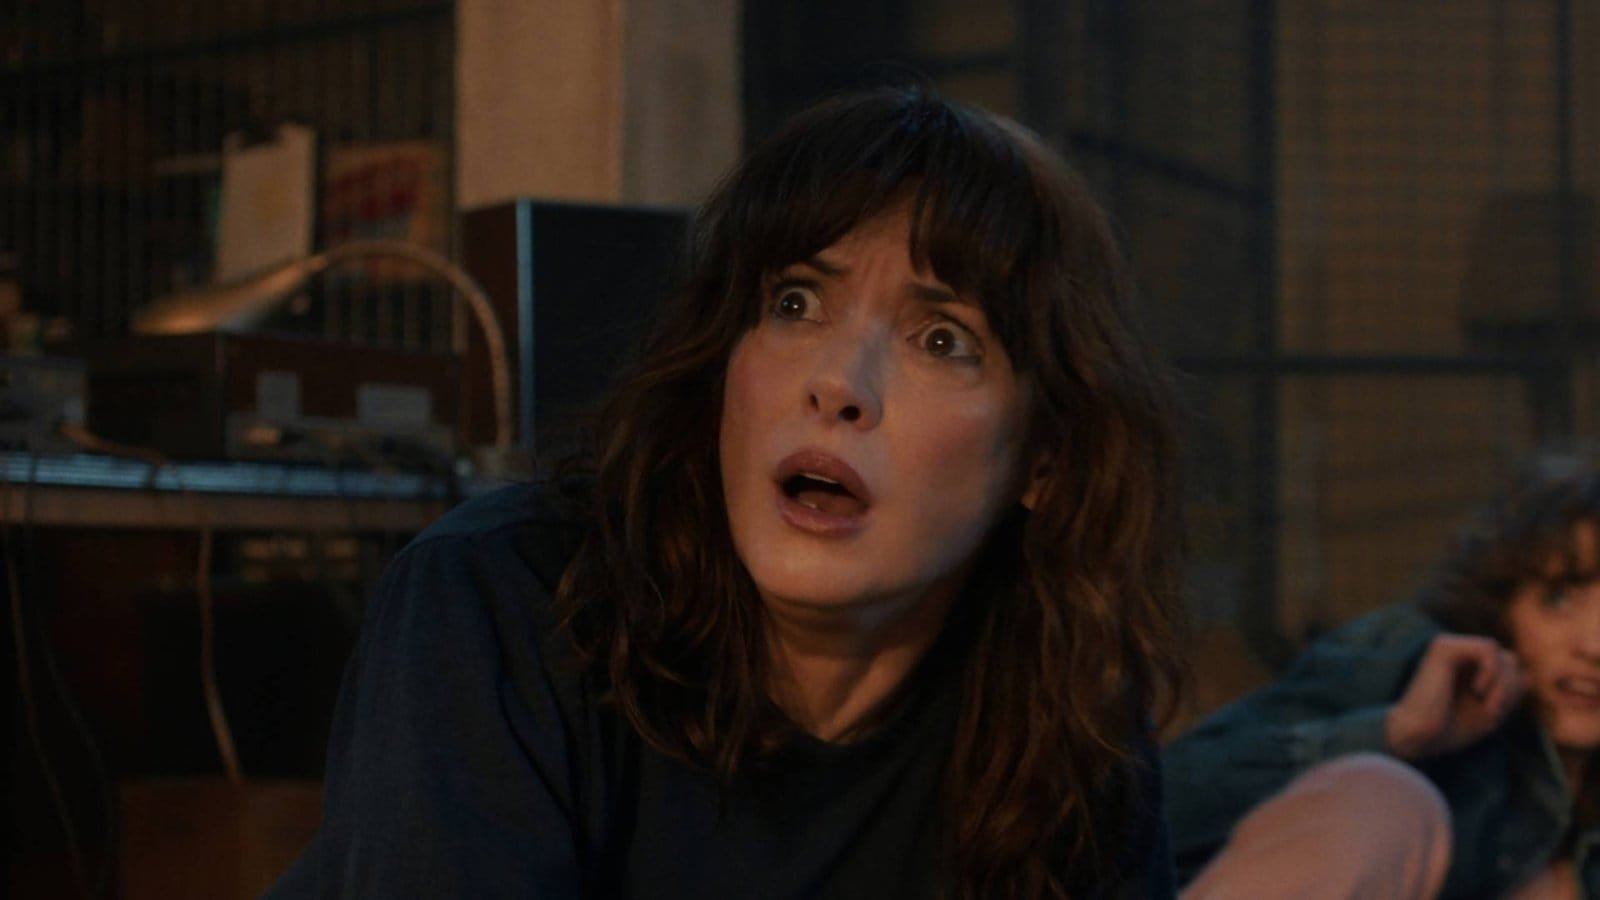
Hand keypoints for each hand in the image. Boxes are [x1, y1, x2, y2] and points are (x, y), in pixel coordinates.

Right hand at [1384, 633, 1524, 759]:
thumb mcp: (1490, 711)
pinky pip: (1488, 648)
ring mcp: (1449, 647)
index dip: (1512, 692)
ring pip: (1502, 654)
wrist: (1419, 736)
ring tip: (1488, 707)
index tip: (1496, 715)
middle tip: (1494, 712)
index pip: (1508, 668)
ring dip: (1503, 685)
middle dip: (1510, 689)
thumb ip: (1508, 693)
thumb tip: (1528, 675)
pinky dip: (1492, 672)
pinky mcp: (1444, 647)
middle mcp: (1457, 653)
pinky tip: (1478, 690)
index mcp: (1465, 668)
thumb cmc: (1450, 729)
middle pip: (1509, 660)